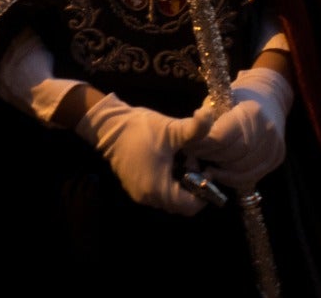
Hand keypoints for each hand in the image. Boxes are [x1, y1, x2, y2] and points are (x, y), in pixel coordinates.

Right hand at [76, 92, 209, 215]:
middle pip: (181, 204)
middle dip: (191, 185)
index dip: (204, 191)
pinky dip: (168, 182)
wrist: (109, 126)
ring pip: (169, 199)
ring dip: (179, 184)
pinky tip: (168, 162)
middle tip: (191, 161)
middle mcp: (148, 198)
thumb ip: (195, 128)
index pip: (191, 206)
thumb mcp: (172, 130)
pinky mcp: (134, 187)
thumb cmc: (141, 130)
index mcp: (159, 190)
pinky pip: (158, 193)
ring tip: (179, 159)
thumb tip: (211, 114)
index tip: (205, 170)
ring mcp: (139, 194)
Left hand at [185, 66, 292, 190]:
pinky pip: (252, 177)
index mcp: (251, 112)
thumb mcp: (218, 102)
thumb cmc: (236, 100)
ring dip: (221, 172)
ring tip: (207, 165)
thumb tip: (188, 140)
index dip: (203, 146)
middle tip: (194, 158)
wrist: (267, 99)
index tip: (189, 147)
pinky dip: (234, 179)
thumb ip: (206, 121)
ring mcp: (275, 146)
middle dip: (211, 158)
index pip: (222, 137)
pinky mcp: (277, 158)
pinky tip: (221, 173)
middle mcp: (267, 129)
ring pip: (242, 170)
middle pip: (233, 156)